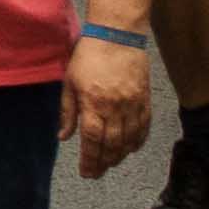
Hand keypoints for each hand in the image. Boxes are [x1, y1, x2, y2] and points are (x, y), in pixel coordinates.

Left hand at [61, 35, 154, 179]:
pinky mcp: (145, 99)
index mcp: (93, 102)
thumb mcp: (70, 81)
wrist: (117, 34)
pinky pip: (144, 127)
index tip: (86, 172)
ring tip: (110, 163)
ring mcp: (133, 104)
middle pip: (112, 145)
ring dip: (119, 156)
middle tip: (97, 173)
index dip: (89, 160)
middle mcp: (115, 107)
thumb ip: (68, 111)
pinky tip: (130, 149)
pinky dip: (138, 141)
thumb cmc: (89, 56)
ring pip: (129, 140)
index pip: (92, 140)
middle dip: (103, 163)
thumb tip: (64, 136)